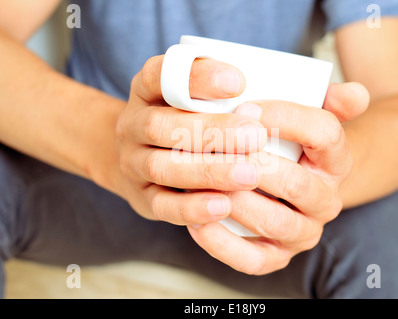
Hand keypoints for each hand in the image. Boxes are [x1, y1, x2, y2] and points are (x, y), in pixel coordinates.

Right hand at [113, 56, 267, 225]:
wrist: (141, 158)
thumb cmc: (182, 122)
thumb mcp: (190, 99)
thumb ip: (216, 95)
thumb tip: (254, 104)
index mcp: (146, 91)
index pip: (160, 74)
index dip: (197, 76)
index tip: (238, 82)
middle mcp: (132, 125)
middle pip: (160, 126)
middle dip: (211, 131)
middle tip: (255, 136)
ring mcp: (133, 163)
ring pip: (161, 168)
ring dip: (208, 171)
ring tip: (249, 174)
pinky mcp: (142, 198)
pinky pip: (162, 206)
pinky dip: (192, 207)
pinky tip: (223, 206)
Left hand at [187, 82, 369, 274]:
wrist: (290, 186)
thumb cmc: (290, 145)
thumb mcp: (310, 116)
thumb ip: (330, 100)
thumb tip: (355, 92)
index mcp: (337, 161)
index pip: (324, 133)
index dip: (284, 117)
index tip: (245, 107)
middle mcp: (327, 201)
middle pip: (295, 182)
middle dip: (251, 164)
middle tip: (215, 148)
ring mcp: (304, 232)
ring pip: (274, 222)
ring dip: (234, 202)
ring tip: (199, 182)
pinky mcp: (278, 257)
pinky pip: (253, 260)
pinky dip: (221, 243)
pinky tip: (196, 222)